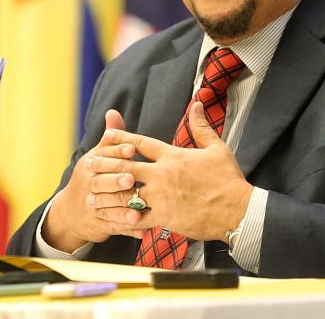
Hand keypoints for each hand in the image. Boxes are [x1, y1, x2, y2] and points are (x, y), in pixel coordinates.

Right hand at [41, 109, 136, 251]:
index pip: (102, 157)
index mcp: (90, 165)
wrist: (71, 212)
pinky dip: (127, 229)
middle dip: (116, 181)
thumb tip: (113, 112)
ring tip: (138, 210)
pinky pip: (113, 226)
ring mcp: (91, 206)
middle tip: (131, 179)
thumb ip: (111, 138)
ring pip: (107, 207)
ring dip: (123, 209)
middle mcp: (88, 184)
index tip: (131, 149)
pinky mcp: (97, 224)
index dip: (116, 153)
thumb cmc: (93, 177)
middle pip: (102, 182)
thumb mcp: (98, 156)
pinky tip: (141, 229)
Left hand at [87, 101, 252, 242]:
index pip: (140, 143)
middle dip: (105, 166)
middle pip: (125, 167)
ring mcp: (161, 197)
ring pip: (126, 194)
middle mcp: (162, 174)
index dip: (121, 138)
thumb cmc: (227, 179)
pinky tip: (111, 220)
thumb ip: (201, 127)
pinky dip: (123, 219)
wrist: (235, 209)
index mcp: (172, 155)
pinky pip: (138, 219)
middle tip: (88, 165)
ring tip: (92, 195)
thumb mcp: (216, 148)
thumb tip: (197, 104)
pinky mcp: (164, 217)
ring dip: (107, 195)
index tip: (106, 136)